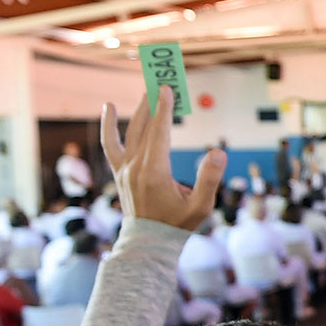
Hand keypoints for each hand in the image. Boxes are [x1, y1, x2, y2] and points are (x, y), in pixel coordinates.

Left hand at [101, 89, 221, 231]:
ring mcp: (124, 169)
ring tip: (148, 90)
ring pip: (130, 131)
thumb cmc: (178, 225)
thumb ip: (209, 178)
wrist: (149, 244)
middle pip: (144, 126)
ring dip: (140, 110)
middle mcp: (136, 167)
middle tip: (162, 81)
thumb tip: (218, 152)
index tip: (167, 87)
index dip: (164, 109)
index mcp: (154, 173)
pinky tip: (107, 107)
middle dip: (154, 103)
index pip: (159, 132)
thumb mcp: (201, 206)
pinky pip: (110, 144)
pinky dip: (108, 125)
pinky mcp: (119, 172)